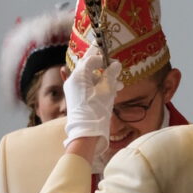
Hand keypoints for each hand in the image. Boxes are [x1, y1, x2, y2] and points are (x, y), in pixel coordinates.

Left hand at [63, 46, 121, 167]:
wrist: (86, 134)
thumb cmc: (96, 110)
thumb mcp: (106, 90)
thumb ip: (111, 74)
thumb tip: (115, 64)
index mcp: (77, 77)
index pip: (90, 60)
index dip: (103, 58)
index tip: (114, 61)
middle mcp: (73, 82)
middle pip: (90, 69)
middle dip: (104, 69)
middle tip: (116, 70)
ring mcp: (74, 91)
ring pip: (91, 80)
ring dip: (105, 80)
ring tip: (119, 86)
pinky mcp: (77, 99)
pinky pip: (89, 88)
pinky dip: (100, 88)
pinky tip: (113, 92)